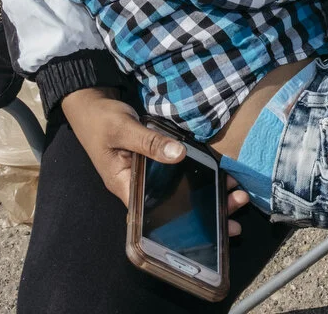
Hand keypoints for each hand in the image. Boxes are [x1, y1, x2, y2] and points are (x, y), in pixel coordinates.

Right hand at [61, 86, 250, 235]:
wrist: (90, 102)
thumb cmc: (99, 119)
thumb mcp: (123, 129)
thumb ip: (149, 142)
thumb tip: (179, 154)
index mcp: (125, 186)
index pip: (157, 215)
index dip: (185, 224)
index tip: (215, 225)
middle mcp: (138, 186)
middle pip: (174, 206)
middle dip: (207, 210)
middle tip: (237, 205)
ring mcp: (147, 174)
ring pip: (180, 191)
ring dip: (207, 193)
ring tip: (237, 194)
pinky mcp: (155, 160)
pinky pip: (179, 173)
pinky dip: (199, 175)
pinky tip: (220, 174)